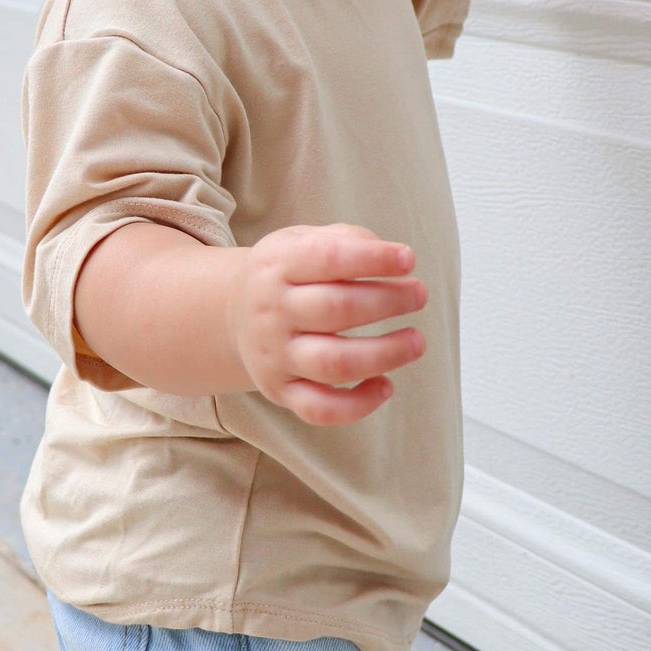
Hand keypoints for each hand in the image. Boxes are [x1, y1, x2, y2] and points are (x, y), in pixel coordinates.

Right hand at [228, 223, 427, 425]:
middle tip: (419, 295)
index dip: (373, 259)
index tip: (408, 259)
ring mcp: (276, 355)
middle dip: (388, 301)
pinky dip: (358, 405)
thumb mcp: (303, 240)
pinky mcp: (281, 391)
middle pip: (336, 309)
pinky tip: (386, 385)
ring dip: (385, 354)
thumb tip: (390, 257)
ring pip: (334, 363)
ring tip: (416, 342)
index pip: (328, 258)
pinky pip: (319, 409)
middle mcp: (273, 311)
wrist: (232, 314)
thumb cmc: (287, 274)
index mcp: (278, 266)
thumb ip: (346, 241)